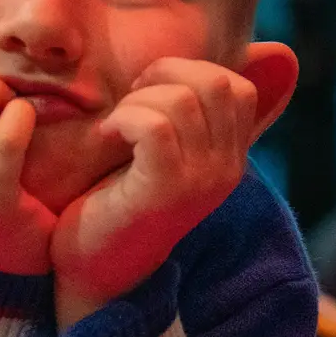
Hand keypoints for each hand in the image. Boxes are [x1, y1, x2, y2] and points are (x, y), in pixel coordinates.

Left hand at [49, 58, 259, 329]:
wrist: (97, 269)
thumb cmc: (120, 201)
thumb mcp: (164, 154)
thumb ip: (182, 118)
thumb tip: (183, 67)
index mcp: (230, 158)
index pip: (238, 87)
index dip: (192, 72)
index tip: (152, 91)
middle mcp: (226, 169)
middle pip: (217, 83)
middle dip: (167, 74)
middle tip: (133, 99)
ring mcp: (200, 180)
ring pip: (182, 100)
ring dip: (138, 100)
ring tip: (117, 124)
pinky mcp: (165, 190)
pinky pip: (154, 127)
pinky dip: (124, 119)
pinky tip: (108, 136)